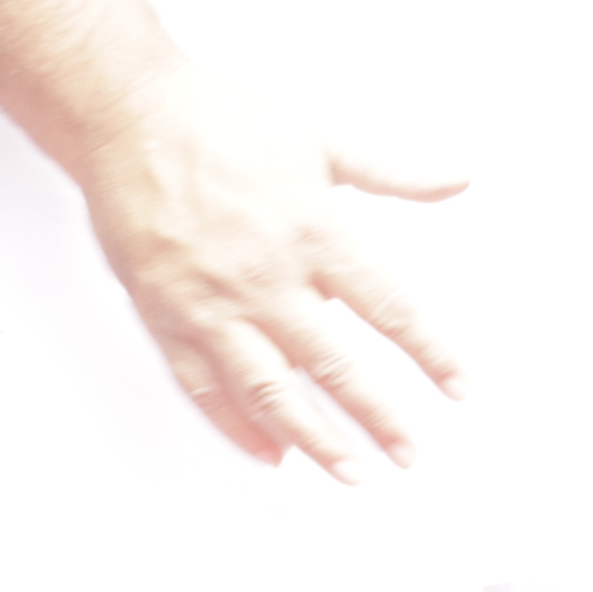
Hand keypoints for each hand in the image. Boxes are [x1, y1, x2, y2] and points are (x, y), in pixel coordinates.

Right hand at [78, 63, 469, 476]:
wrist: (133, 119)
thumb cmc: (224, 122)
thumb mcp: (324, 137)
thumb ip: (395, 170)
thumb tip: (458, 177)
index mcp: (316, 236)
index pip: (391, 309)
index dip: (431, 353)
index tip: (459, 386)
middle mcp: (268, 281)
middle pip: (337, 367)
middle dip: (378, 417)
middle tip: (408, 453)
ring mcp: (214, 307)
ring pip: (272, 392)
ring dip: (315, 439)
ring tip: (349, 471)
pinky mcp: (167, 318)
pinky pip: (205, 388)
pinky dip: (238, 426)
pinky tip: (267, 452)